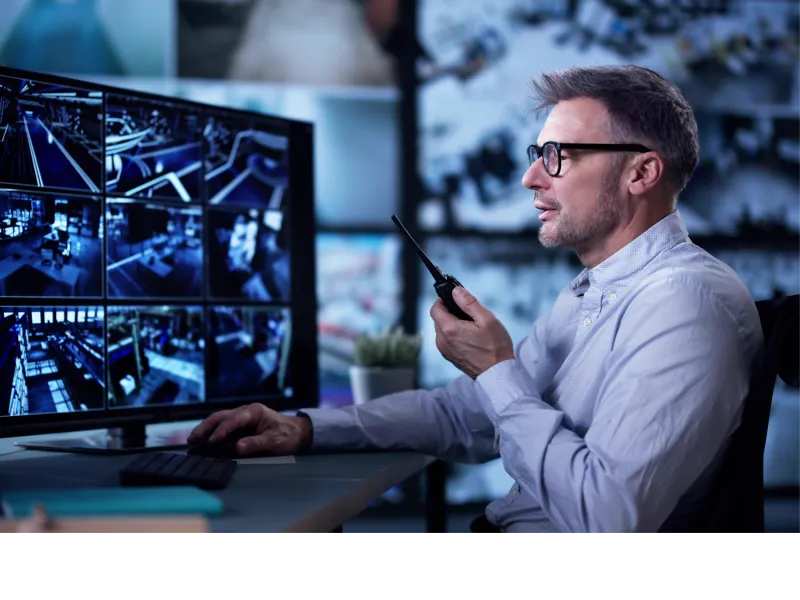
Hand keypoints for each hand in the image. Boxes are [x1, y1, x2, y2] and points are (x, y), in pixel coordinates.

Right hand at [187, 403, 311, 455]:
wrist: (296, 432)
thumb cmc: (287, 435)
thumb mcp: (274, 441)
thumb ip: (257, 444)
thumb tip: (238, 448)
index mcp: (254, 412)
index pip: (234, 420)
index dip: (222, 430)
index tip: (212, 441)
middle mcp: (245, 411)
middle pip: (221, 417)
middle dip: (206, 427)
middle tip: (193, 440)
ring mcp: (241, 418)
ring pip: (219, 420)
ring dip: (205, 429)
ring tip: (193, 440)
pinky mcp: (240, 425)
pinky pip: (223, 427)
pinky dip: (212, 433)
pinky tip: (204, 441)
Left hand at [430, 286, 514, 378]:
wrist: (498, 374)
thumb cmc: (495, 347)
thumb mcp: (486, 319)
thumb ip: (469, 302)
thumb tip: (456, 291)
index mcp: (449, 329)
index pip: (435, 308)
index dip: (443, 300)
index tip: (455, 299)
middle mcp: (442, 341)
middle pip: (438, 319)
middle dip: (450, 312)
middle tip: (469, 314)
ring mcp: (445, 351)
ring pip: (442, 330)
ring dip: (452, 324)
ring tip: (472, 327)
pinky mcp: (449, 357)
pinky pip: (447, 340)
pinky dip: (454, 335)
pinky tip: (470, 338)